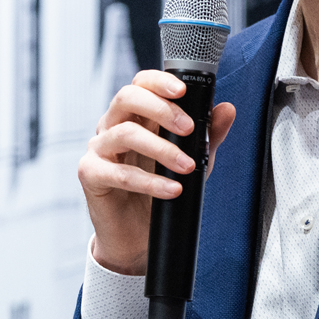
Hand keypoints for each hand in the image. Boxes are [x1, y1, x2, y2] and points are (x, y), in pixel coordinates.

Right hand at [77, 71, 236, 275]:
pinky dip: (150, 182)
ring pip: (124, 133)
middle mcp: (112, 126)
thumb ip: (208, 135)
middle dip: (161, 109)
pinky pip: (119, 173)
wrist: (138, 236)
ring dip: (162, 149)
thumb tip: (227, 109)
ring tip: (187, 166)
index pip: (141, 84)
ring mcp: (99, 149)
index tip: (183, 91)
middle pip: (127, 98)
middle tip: (188, 129)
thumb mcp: (193, 161)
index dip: (159, 82)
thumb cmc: (160, 192)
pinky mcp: (90, 174)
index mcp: (135, 116)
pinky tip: (172, 190)